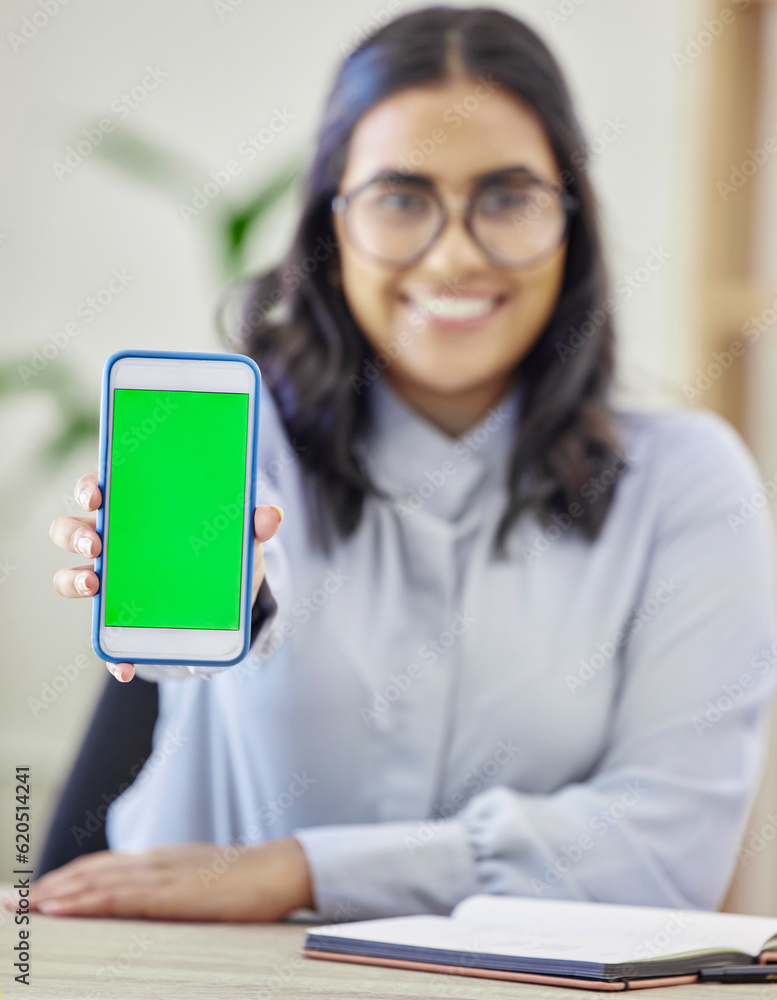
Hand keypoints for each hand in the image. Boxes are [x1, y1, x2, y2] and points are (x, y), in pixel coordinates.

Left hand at [2, 837, 312, 921]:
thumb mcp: (201, 883)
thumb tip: (147, 905)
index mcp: (161, 861)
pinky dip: (81, 901)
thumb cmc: (247, 883)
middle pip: (89, 872)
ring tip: (22, 906)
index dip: (65, 879)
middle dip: (46, 888)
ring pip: (95, 882)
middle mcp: (153, 862)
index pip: (102, 868)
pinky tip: (59, 908)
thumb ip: (172, 889)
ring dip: (53, 894)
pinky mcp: (170, 893)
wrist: (281, 870)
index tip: (32, 894)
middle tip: (9, 903)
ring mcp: (161, 874)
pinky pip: (116, 897)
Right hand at [50, 472, 283, 681]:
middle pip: (71, 530)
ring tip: (95, 585)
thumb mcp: (240, 539)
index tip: (97, 493)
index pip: (99, 489)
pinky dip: (112, 656)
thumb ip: (254, 524)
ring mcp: (111, 583)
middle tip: (96, 541)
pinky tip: (125, 667)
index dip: (90, 487)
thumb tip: (271, 516)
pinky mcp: (120, 622)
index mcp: (135, 513)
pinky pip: (106, 640)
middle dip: (75, 533)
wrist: (227, 601)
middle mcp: (113, 544)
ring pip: (71, 577)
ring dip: (74, 580)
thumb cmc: (221, 554)